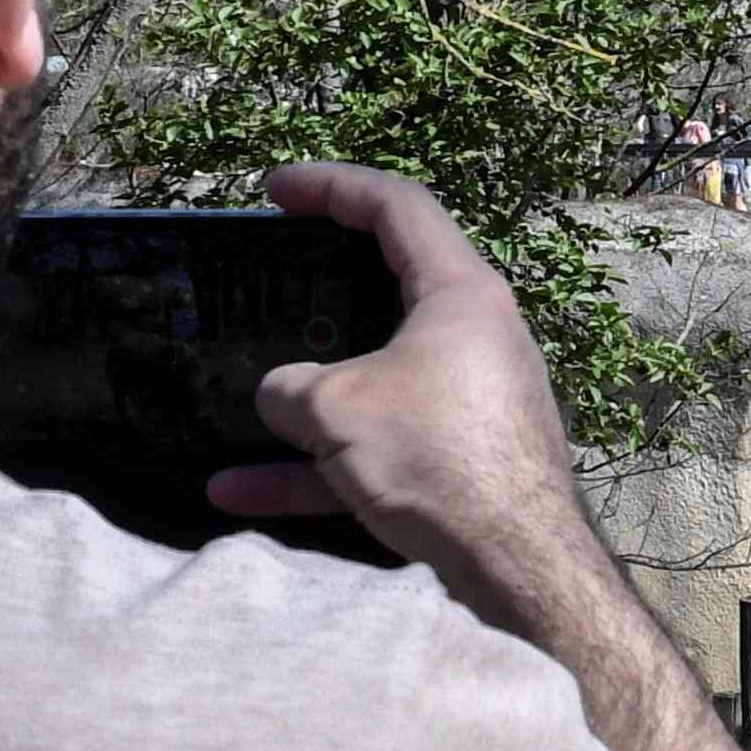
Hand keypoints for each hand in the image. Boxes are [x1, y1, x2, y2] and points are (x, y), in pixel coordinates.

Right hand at [214, 162, 608, 629]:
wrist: (516, 565)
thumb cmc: (435, 456)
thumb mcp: (336, 407)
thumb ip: (291, 386)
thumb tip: (280, 395)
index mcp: (460, 294)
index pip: (397, 207)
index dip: (332, 185)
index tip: (274, 188)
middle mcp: (474, 338)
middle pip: (386, 291)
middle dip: (317, 291)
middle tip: (264, 284)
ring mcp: (468, 402)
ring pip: (372, 381)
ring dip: (303, 398)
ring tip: (234, 397)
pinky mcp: (457, 461)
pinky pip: (373, 451)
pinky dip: (313, 467)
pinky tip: (237, 492)